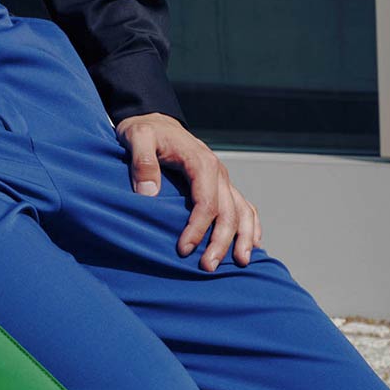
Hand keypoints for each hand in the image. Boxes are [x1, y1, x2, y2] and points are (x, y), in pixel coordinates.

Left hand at [115, 113, 262, 270]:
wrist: (155, 121)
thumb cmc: (145, 131)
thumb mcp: (137, 137)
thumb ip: (142, 161)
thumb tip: (148, 193)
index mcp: (200, 161)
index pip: (207, 202)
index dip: (198, 228)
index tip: (183, 249)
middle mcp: (218, 172)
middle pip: (228, 212)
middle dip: (220, 242)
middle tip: (207, 267)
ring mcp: (223, 179)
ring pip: (243, 211)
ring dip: (243, 238)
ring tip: (240, 263)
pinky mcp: (222, 185)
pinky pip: (245, 206)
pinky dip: (251, 226)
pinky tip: (251, 245)